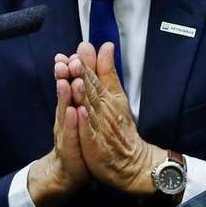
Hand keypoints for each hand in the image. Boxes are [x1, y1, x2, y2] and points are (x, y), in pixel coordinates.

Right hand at [27, 54, 89, 206]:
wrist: (72, 169)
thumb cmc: (79, 134)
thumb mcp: (85, 104)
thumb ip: (91, 77)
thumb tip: (90, 52)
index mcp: (71, 103)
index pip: (69, 82)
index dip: (68, 68)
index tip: (69, 53)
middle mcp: (66, 115)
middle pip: (64, 94)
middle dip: (64, 77)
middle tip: (65, 62)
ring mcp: (66, 131)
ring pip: (65, 111)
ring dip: (66, 97)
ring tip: (68, 83)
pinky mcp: (70, 148)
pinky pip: (71, 135)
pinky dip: (72, 123)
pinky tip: (75, 113)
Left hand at [70, 42, 166, 195]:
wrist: (131, 160)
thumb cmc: (120, 126)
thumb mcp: (117, 95)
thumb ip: (108, 71)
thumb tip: (106, 45)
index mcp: (106, 96)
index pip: (94, 77)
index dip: (86, 64)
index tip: (79, 49)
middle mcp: (102, 109)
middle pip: (91, 89)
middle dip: (82, 74)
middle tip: (74, 59)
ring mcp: (99, 126)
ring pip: (89, 108)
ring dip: (82, 93)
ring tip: (75, 79)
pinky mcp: (96, 144)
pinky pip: (90, 132)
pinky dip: (85, 121)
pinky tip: (80, 111)